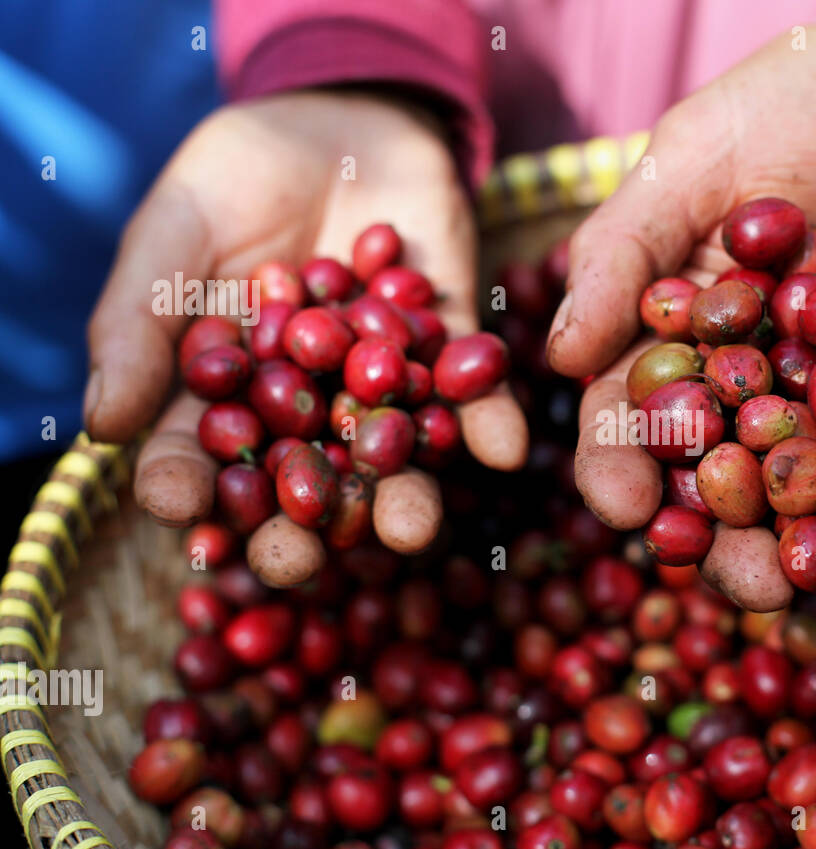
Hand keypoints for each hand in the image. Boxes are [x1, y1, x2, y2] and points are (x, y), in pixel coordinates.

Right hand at [84, 90, 525, 563]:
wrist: (344, 115)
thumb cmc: (237, 175)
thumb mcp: (174, 235)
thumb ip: (138, 324)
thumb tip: (101, 427)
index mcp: (226, 394)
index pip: (200, 457)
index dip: (191, 490)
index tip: (188, 515)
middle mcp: (305, 408)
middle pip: (300, 480)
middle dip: (302, 521)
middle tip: (303, 556)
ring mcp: (380, 387)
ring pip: (390, 455)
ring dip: (403, 494)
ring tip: (411, 526)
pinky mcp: (449, 353)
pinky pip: (472, 394)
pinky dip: (488, 418)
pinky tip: (505, 448)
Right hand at [546, 17, 815, 623]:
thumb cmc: (794, 99)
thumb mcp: (694, 157)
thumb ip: (627, 253)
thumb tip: (556, 359)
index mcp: (689, 340)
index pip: (643, 421)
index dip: (627, 471)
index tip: (630, 513)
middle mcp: (767, 383)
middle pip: (748, 485)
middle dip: (754, 546)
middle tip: (766, 591)